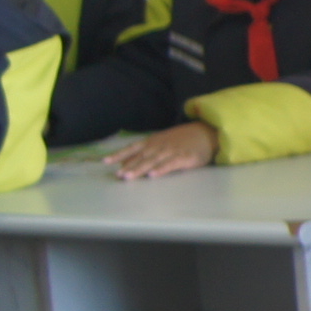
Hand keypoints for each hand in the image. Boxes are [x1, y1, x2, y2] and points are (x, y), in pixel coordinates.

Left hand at [104, 122, 219, 181]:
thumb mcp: (161, 142)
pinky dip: (161, 170)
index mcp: (152, 142)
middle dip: (128, 166)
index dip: (119, 154)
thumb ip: (145, 151)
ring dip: (140, 169)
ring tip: (129, 177)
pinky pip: (170, 164)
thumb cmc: (182, 140)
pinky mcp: (184, 158)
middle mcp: (159, 146)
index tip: (105, 162)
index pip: (132, 148)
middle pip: (141, 157)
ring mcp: (171, 151)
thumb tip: (125, 161)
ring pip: (153, 161)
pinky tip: (153, 175)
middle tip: (118, 175)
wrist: (205, 132)